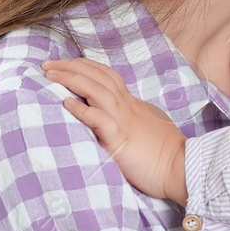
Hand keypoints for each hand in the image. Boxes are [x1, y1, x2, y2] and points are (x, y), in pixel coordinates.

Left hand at [43, 57, 190, 204]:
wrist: (181, 166)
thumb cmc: (164, 152)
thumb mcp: (146, 126)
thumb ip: (130, 118)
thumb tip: (114, 118)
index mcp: (130, 103)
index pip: (105, 75)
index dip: (84, 66)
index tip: (64, 64)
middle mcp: (126, 106)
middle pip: (97, 75)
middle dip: (71, 66)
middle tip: (48, 63)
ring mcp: (123, 120)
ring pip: (97, 90)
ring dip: (71, 79)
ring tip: (51, 74)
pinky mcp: (120, 139)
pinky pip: (100, 119)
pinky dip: (82, 109)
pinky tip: (66, 103)